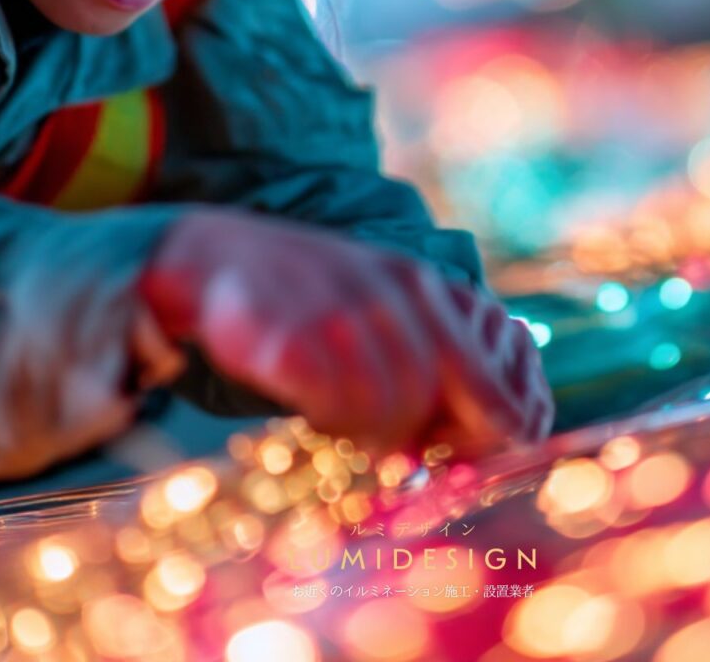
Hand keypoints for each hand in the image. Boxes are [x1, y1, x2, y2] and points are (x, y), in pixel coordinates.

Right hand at [138, 209, 553, 455]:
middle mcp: (386, 294)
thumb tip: (482, 428)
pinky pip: (330, 408)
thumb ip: (430, 352)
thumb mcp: (381, 299)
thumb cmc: (311, 292)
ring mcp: (338, 315)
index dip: (493, 422)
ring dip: (365, 429)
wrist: (217, 255)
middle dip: (416, 435)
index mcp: (419, 284)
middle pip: (430, 398)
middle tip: (395, 448)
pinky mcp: (290, 341)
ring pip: (383, 411)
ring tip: (340, 418)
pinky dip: (325, 419)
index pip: (479, 372)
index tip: (491, 453)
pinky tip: (311, 407)